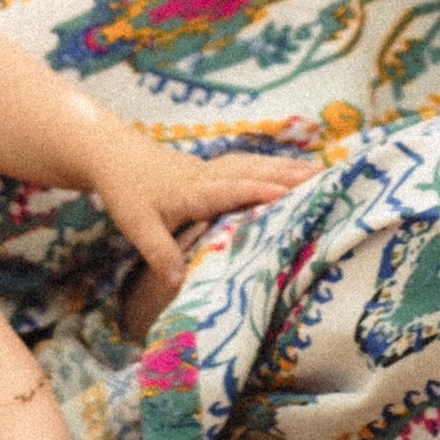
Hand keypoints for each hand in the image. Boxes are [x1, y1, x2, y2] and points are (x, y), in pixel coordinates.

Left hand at [86, 131, 311, 304]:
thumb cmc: (128, 192)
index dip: (258, 191)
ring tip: (320, 173)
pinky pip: (250, 164)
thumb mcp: (137, 225)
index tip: (287, 194)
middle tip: (324, 180)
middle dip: (288, 175)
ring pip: (256, 164)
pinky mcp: (215, 167)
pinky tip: (291, 170)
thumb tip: (178, 283)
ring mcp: (214, 168)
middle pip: (254, 172)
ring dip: (288, 168)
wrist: (115, 157)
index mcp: (195, 190)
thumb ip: (159, 252)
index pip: (231, 189)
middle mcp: (210, 175)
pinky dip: (274, 165)